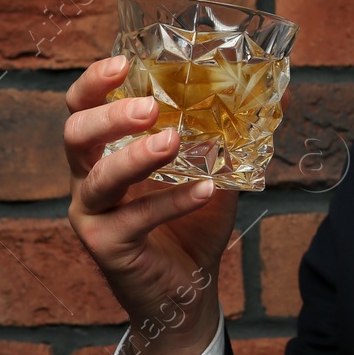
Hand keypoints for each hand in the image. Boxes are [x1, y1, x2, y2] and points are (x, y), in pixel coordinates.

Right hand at [65, 54, 238, 354]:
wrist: (188, 293)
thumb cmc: (191, 225)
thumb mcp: (215, 170)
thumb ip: (234, 134)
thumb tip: (279, 93)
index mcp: (105, 151)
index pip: (82, 107)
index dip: (94, 81)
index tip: (123, 62)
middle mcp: (88, 178)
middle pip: (74, 134)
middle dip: (108, 114)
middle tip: (148, 106)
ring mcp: (92, 215)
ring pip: (97, 178)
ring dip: (135, 156)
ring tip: (173, 141)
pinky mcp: (106, 247)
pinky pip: (134, 220)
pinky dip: (171, 202)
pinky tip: (204, 190)